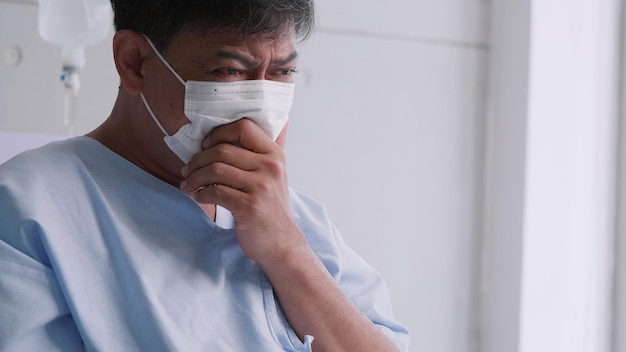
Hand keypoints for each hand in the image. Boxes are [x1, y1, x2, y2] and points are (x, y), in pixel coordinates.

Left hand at [180, 119, 304, 264]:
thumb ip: (253, 157)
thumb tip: (215, 142)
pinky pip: (215, 191)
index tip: (206, 146)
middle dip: (197, 160)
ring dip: (194, 177)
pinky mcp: (250, 206)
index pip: (243, 127)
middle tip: (187, 171)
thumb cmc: (270, 209)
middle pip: (222, 150)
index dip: (219, 133)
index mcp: (274, 155)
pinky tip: (199, 197)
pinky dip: (201, 194)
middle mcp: (270, 167)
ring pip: (215, 170)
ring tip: (188, 185)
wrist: (281, 243)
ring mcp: (262, 186)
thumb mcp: (271, 176)